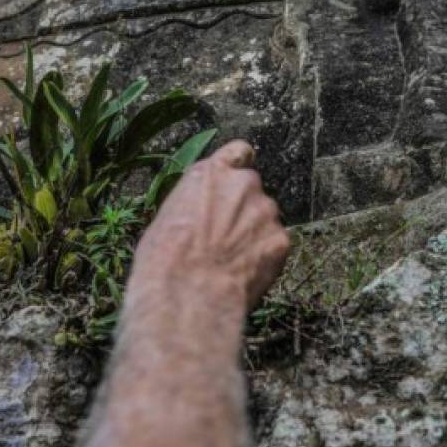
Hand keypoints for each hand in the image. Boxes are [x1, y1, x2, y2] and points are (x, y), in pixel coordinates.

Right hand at [134, 140, 289, 308]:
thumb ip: (197, 205)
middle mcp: (244, 183)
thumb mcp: (168, 217)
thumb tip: (203, 215)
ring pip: (265, 218)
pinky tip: (244, 274)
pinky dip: (266, 256)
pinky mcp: (281, 239)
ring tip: (231, 262)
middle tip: (226, 240)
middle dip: (244, 209)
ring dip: (255, 233)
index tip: (238, 180)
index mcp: (211, 173)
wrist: (188, 294)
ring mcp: (266, 211)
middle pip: (252, 190)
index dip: (239, 166)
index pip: (239, 152)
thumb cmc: (164, 260)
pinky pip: (275, 244)